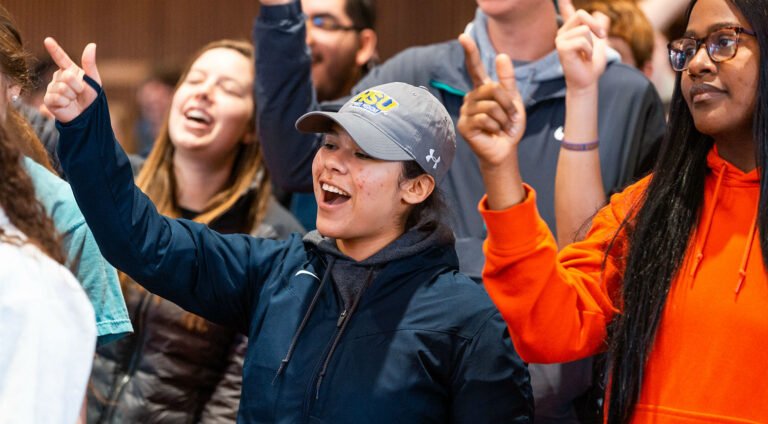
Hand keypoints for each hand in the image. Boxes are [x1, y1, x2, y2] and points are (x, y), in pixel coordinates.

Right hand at [43, 37, 101, 122]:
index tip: (48, 40)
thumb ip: (89, 64)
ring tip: (73, 100)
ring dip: (72, 96)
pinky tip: (67, 105)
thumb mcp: (93, 81)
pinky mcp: (48, 100)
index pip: (61, 58)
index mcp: (69, 71)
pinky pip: (57, 98)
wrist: (87, 116)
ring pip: (62, 88)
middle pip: (67, 76)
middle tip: (79, 93)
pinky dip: (65, 102)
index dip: (55, 49)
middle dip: (77, 86)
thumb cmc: (91, 99)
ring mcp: (52, 88)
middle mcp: (58, 77)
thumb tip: (91, 45)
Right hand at [456, 34, 525, 168]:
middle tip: (509, 117)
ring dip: (503, 118)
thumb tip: (501, 55)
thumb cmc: (508, 126)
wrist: (505, 149)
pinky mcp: (464, 125)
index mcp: (481, 90)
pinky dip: (496, 126)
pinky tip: (493, 132)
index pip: (475, 68)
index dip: (470, 52)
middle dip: (507, 104)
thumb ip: (507, 80)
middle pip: (492, 89)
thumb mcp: (513, 100)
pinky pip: (485, 118)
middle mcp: (470, 98)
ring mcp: (465, 112)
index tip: (463, 37)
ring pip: (490, 105)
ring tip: (501, 126)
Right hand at [555, 0, 609, 91]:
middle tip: (601, 38)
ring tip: (586, 55)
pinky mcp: (561, 48)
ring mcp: (560, 40)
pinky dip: (589, 50)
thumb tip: (602, 14)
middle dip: (596, 26)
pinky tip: (584, 58)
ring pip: (585, 29)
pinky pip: (582, 40)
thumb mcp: (600, 42)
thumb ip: (599, 28)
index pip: (565, 8)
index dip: (563, 1)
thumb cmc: (592, 64)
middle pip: (581, 14)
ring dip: (592, 44)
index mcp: (570, 29)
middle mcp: (562, 32)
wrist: (588, 81)